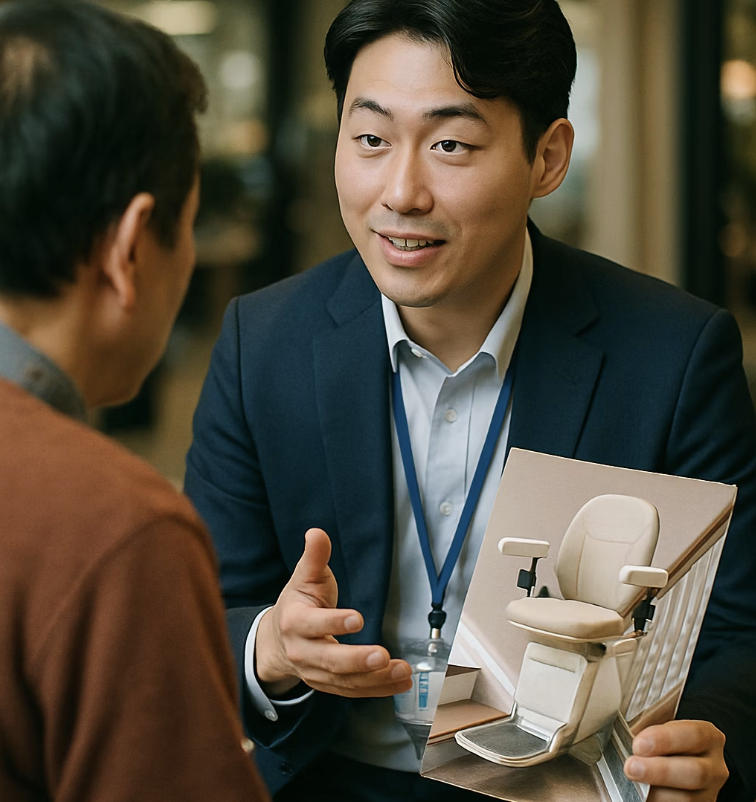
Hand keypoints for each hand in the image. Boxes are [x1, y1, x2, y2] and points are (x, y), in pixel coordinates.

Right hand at [255, 528, 412, 697]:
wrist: (276, 640)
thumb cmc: (297, 604)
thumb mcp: (303, 577)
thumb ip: (314, 557)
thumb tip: (317, 533)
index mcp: (295, 622)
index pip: (314, 624)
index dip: (334, 622)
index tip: (357, 619)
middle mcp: (302, 651)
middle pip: (330, 660)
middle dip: (357, 660)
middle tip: (382, 655)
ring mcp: (314, 673)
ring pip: (345, 680)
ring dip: (375, 679)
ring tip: (402, 671)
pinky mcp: (327, 685)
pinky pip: (352, 691)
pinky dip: (377, 690)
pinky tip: (400, 683)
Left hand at [624, 719, 727, 800]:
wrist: (676, 764)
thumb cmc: (662, 743)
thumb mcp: (659, 730)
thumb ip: (646, 732)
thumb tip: (611, 726)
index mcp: (708, 737)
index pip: (694, 735)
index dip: (665, 739)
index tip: (638, 744)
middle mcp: (715, 767)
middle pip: (695, 772)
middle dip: (660, 771)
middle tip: (630, 767)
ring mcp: (709, 794)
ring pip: (688, 799)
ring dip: (657, 794)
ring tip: (632, 787)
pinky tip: (640, 798)